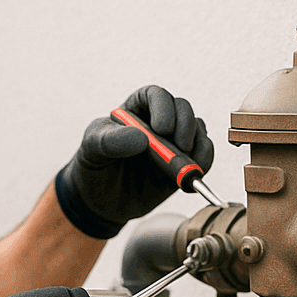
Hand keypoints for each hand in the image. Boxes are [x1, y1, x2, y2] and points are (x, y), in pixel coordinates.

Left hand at [54, 84, 214, 238]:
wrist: (101, 201)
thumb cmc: (95, 166)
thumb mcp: (92, 148)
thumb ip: (110, 141)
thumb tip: (142, 140)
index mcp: (135, 108)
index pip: (155, 95)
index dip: (163, 108)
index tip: (161, 129)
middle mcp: (157, 120)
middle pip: (182, 109)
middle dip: (185, 125)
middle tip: (180, 145)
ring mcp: (173, 141)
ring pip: (197, 129)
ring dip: (198, 143)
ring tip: (185, 163)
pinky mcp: (183, 162)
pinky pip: (203, 154)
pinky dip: (204, 161)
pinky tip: (193, 173)